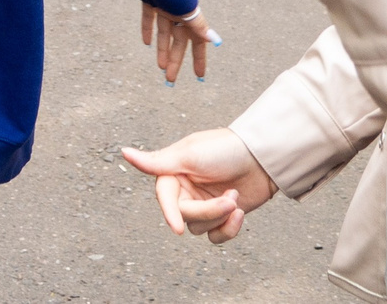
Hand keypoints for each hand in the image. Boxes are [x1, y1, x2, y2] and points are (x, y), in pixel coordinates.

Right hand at [121, 127, 277, 242]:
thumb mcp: (190, 154)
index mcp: (173, 173)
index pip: (165, 198)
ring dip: (221, 216)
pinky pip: (215, 236)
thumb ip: (157, 161)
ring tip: (236, 197)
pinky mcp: (221, 217)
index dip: (170, 213)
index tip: (177, 228)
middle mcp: (185, 191)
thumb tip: (124, 152)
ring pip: (200, 228)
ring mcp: (203, 205)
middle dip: (209, 211)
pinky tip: (239, 213)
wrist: (262, 157)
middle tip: (230, 199)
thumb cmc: (224, 149)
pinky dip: (228, 229)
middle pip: (185, 216)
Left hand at [142, 0, 219, 82]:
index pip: (197, 43)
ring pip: (164, 33)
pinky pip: (149, 18)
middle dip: (175, 60)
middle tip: (171, 79)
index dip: (198, 59)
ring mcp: (164, 7)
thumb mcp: (188, 9)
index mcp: (191, 16)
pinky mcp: (151, 0)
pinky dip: (148, 30)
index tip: (199, 76)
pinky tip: (146, 42)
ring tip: (160, 67)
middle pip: (178, 42)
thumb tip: (213, 40)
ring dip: (162, 49)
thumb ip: (199, 25)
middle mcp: (179, 12)